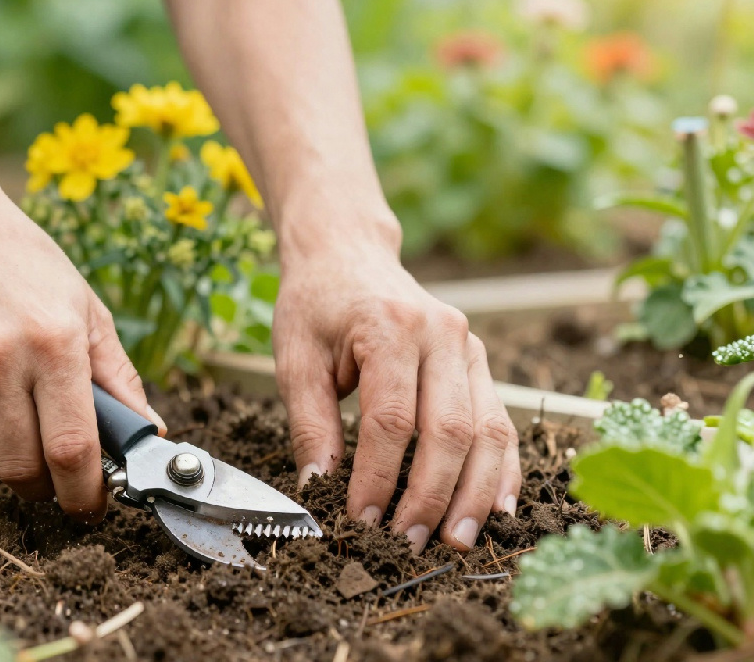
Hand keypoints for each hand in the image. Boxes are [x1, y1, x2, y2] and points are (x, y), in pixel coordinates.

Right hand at [0, 170, 161, 521]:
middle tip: (51, 470)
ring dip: (1, 459)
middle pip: (21, 468)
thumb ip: (117, 376)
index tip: (89, 504)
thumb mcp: (85, 307)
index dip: (84, 493)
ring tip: (11, 421)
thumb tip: (149, 433)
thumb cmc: (23, 262)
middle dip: (43, 485)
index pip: (72, 448)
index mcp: (54, 341)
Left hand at [273, 240, 520, 553]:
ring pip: (488, 431)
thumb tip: (318, 489)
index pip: (391, 420)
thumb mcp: (296, 360)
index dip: (378, 478)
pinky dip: (502, 469)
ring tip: (457, 541)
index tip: (361, 521)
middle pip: (450, 430)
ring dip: (475, 494)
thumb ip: (310, 425)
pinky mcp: (479, 361)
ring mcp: (468, 346)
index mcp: (389, 327)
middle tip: (407, 543)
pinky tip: (497, 508)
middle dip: (430, 496)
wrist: (347, 254)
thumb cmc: (316, 305)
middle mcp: (440, 333)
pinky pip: (502, 422)